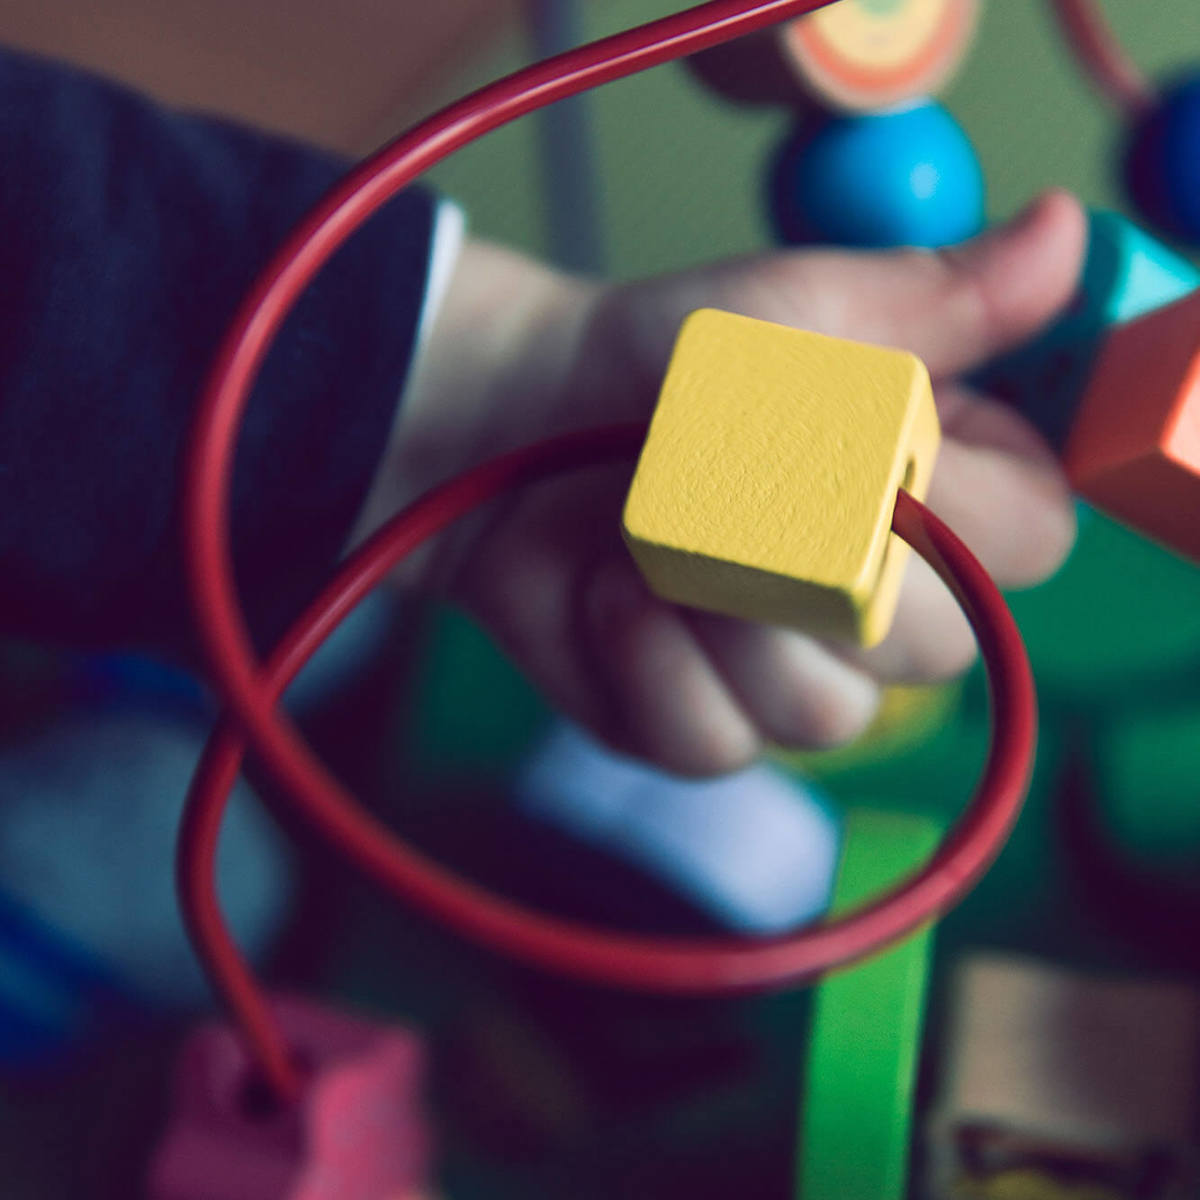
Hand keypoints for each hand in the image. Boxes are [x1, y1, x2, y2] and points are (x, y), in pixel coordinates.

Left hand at [365, 191, 1086, 774]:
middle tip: (737, 491)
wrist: (516, 426)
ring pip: (822, 713)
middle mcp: (876, 601)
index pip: (1030, 540)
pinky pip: (711, 740)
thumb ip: (929, 298)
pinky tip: (610, 592)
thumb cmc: (657, 360)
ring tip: (652, 537)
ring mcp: (788, 675)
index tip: (877, 445)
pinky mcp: (698, 725)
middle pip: (936, 650)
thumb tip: (1063, 232)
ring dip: (722, 615)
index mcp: (931, 493)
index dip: (966, 507)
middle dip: (823, 570)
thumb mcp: (790, 309)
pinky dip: (647, 661)